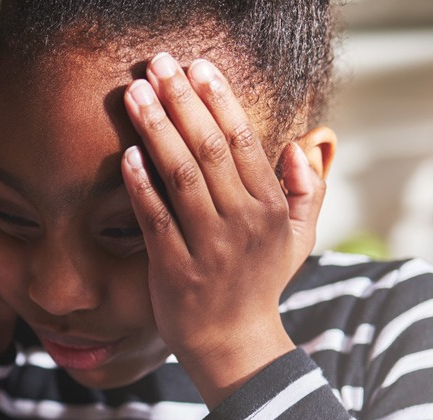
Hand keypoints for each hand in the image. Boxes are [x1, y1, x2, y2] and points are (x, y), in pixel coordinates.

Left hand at [121, 54, 325, 403]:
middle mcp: (242, 222)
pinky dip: (141, 186)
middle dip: (180, 101)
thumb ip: (306, 190)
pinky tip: (126, 155)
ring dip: (155, 130)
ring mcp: (208, 246)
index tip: (196, 66)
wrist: (233, 343)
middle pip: (208, 149)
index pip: (242, 141)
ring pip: (180, 176)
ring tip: (134, 93)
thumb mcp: (298, 238)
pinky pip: (156, 220)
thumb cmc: (259, 283)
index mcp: (270, 207)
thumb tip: (301, 144)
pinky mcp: (174, 269)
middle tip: (157, 63)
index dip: (218, 99)